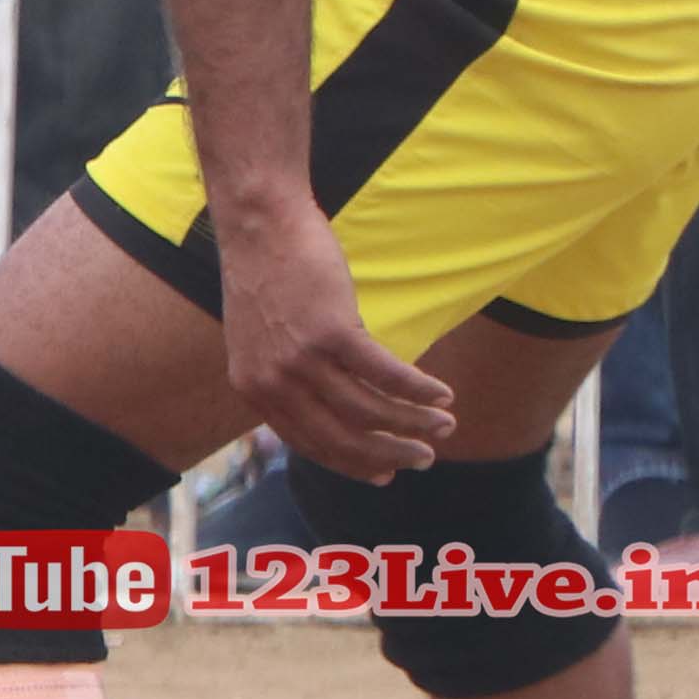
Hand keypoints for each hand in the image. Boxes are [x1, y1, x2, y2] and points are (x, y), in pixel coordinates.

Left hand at [219, 191, 449, 482]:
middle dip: (389, 453)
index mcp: (254, 389)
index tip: (385, 473)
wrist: (259, 225)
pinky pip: (387, 374)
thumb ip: (287, 376)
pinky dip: (419, 389)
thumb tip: (331, 406)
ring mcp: (300, 359)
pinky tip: (442, 393)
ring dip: (414, 422)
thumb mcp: (263, 338)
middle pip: (342, 438)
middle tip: (424, 458)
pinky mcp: (330, 331)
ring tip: (445, 424)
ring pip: (369, 410)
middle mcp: (272, 382)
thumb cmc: (268, 276)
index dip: (352, 462)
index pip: (309, 443)